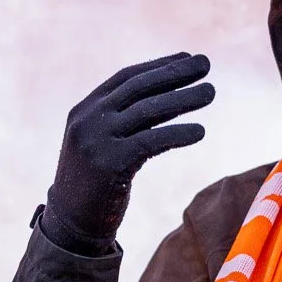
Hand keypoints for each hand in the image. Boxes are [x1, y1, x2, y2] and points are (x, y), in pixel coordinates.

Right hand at [44, 52, 213, 247]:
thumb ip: (127, 121)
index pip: (127, 78)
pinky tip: (200, 131)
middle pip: (139, 87)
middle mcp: (88, 119)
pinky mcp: (109, 163)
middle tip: (206, 63)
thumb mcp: (104, 144)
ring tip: (211, 91)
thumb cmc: (94, 184)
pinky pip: (150, 141)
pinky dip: (178, 134)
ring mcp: (96, 140)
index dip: (159, 66)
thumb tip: (171, 99)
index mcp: (85, 109)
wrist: (70, 224)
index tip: (187, 57)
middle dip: (174, 73)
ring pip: (147, 110)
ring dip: (183, 98)